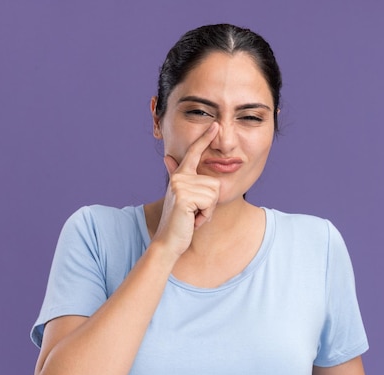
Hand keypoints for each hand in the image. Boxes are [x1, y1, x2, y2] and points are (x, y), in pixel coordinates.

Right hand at [153, 122, 220, 256]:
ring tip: (192, 216)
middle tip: (194, 213)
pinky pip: (210, 203)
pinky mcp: (184, 196)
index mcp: (180, 175)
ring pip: (214, 193)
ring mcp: (180, 185)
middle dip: (210, 204)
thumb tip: (168, 158)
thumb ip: (179, 179)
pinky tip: (192, 220)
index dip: (205, 138)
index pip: (194, 153)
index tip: (216, 125)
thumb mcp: (184, 199)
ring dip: (208, 211)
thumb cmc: (180, 222)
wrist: (169, 241)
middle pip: (215, 183)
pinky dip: (205, 216)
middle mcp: (179, 176)